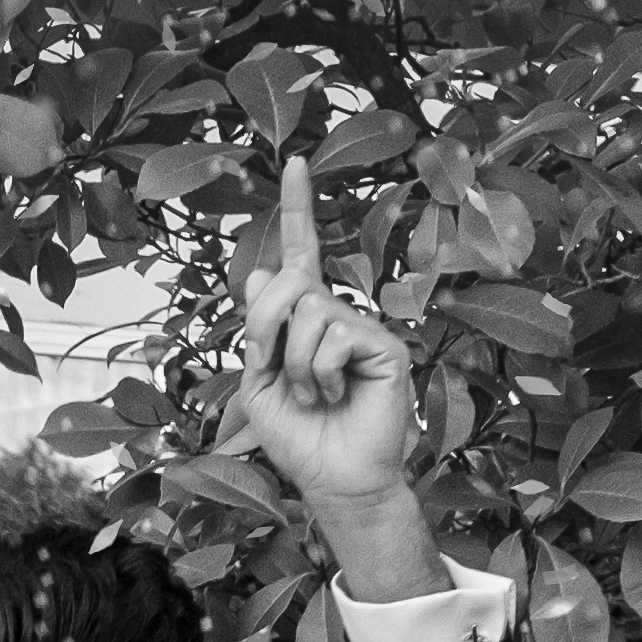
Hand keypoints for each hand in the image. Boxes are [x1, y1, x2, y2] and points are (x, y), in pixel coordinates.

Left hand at [220, 154, 444, 587]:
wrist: (334, 478)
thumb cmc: (297, 435)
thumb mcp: (258, 382)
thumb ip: (257, 330)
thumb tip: (264, 270)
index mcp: (303, 317)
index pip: (299, 255)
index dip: (298, 208)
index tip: (294, 162)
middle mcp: (335, 311)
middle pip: (286, 283)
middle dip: (264, 328)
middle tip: (276, 373)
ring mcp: (362, 325)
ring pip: (306, 313)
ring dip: (296, 366)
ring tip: (316, 395)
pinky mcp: (384, 344)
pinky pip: (333, 337)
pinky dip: (322, 374)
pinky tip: (338, 396)